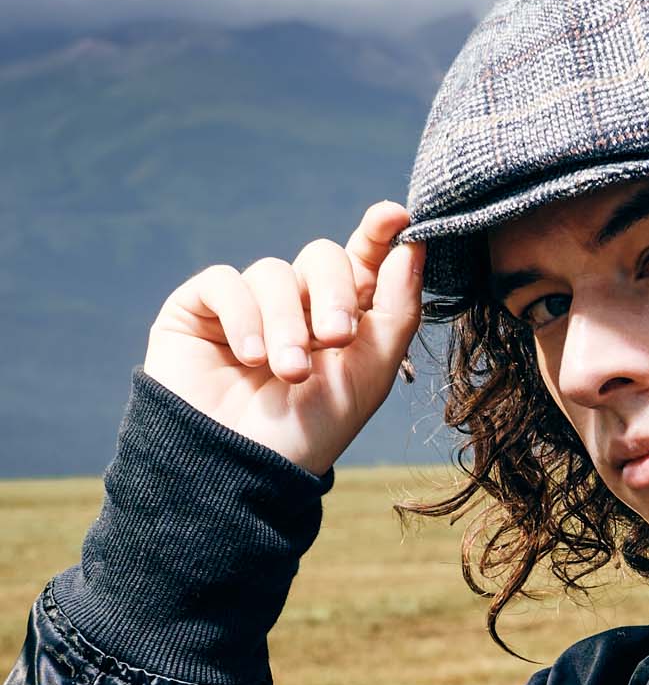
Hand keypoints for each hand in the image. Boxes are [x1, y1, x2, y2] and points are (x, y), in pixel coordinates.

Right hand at [141, 201, 424, 476]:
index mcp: (343, 321)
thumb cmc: (310, 432)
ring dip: (286, 323)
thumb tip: (411, 244)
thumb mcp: (369, 375)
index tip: (395, 216)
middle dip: (334, 294)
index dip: (377, 234)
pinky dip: (242, 316)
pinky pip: (225, 281)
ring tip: (287, 373)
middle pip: (323, 257)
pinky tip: (248, 357)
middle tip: (336, 338)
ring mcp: (248, 306)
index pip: (362, 263)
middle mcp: (297, 307)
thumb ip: (396, 310)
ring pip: (273, 272)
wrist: (243, 468)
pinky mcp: (200, 309)